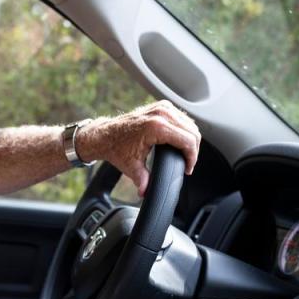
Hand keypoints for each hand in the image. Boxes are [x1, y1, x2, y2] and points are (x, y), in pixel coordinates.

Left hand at [78, 101, 199, 196]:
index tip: (187, 169)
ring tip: (185, 155)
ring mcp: (162, 107)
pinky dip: (185, 130)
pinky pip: (182, 118)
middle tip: (187, 164)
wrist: (104, 135)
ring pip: (190, 124)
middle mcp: (161, 113)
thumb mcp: (131, 166)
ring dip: (191, 140)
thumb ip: (142, 180)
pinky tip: (181, 142)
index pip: (188, 141)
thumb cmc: (116, 148)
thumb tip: (145, 193)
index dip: (191, 158)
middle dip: (193, 150)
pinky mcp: (161, 106)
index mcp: (156, 127)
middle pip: (192, 131)